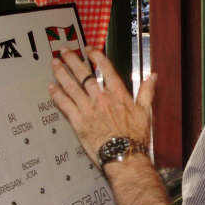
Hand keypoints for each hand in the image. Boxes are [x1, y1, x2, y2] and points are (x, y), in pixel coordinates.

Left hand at [48, 46, 156, 166]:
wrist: (124, 154)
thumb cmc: (135, 137)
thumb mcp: (145, 112)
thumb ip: (147, 91)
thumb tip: (152, 77)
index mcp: (118, 94)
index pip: (105, 69)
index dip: (96, 56)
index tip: (89, 50)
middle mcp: (101, 98)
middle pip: (84, 74)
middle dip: (73, 60)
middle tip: (65, 51)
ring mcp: (88, 108)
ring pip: (71, 86)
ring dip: (62, 73)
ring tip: (55, 64)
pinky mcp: (78, 121)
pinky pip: (65, 104)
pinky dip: (57, 95)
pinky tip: (51, 88)